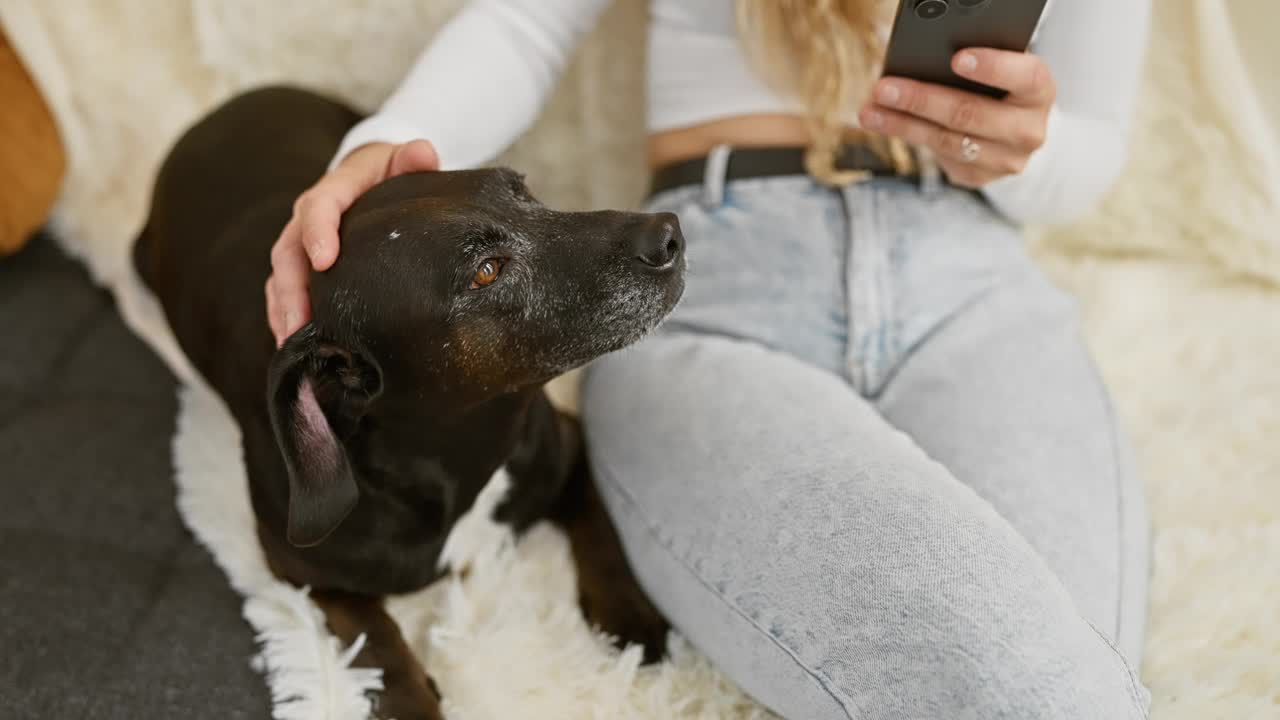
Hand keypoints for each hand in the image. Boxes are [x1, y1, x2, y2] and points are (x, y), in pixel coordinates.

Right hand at [266, 139, 438, 344]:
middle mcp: (307, 218)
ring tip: (292, 348)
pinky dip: (285, 318)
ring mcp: (301, 243)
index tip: (324, 260)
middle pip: (288, 253)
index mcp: (333, 189)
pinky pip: (284, 291)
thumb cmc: (392, 173)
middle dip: (291, 290)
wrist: (373, 174)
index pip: (318, 207)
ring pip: (280, 278)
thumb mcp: (404, 160)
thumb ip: (413, 158)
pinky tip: (294, 349)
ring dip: (283, 312)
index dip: (317, 231)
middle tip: (300, 324)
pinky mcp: (301, 265)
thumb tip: (423, 151)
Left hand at [859, 48, 1054, 187]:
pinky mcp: (980, 177)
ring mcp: (1006, 160)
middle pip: (970, 114)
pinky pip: (939, 157)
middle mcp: (1028, 129)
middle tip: (884, 88)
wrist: (1015, 132)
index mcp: (1039, 91)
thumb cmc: (1000, 88)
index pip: (1025, 76)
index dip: (992, 68)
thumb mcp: (1001, 72)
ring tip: (870, 112)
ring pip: (946, 141)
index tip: (957, 58)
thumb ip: (972, 65)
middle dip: (921, 100)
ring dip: (902, 124)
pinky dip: (908, 136)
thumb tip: (917, 61)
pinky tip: (885, 124)